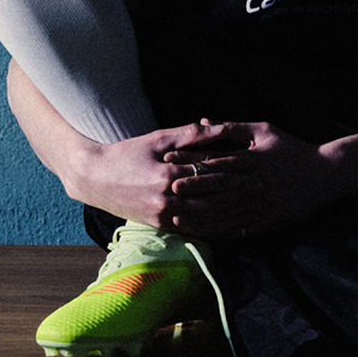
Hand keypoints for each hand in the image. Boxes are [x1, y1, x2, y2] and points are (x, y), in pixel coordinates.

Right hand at [73, 120, 243, 229]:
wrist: (95, 178)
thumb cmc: (127, 153)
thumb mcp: (158, 138)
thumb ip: (190, 135)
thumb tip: (218, 127)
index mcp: (168, 173)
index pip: (209, 172)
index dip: (235, 171)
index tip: (257, 168)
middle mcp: (167, 198)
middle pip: (212, 198)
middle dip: (238, 195)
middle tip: (262, 191)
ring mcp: (163, 215)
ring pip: (206, 218)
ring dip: (230, 215)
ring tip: (252, 210)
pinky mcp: (160, 226)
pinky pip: (193, 229)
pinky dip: (213, 228)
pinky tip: (230, 225)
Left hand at [163, 121, 346, 238]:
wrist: (325, 175)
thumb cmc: (293, 149)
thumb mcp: (265, 130)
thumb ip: (232, 127)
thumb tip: (203, 122)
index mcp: (250, 159)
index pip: (213, 161)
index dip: (189, 163)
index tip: (168, 164)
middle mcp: (252, 183)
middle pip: (214, 189)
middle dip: (189, 192)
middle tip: (165, 194)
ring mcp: (258, 204)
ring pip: (223, 212)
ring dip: (198, 216)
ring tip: (177, 218)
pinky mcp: (265, 220)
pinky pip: (238, 228)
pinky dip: (218, 231)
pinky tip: (203, 233)